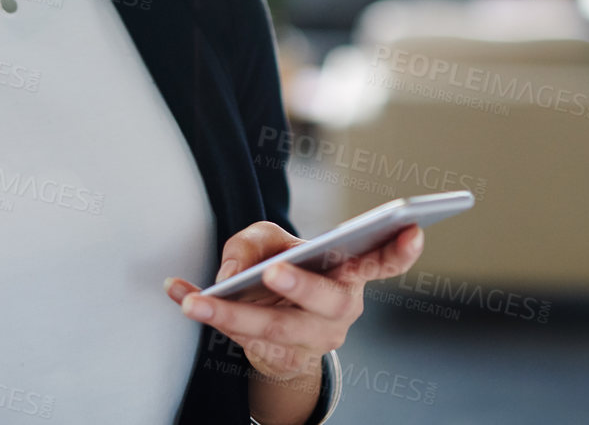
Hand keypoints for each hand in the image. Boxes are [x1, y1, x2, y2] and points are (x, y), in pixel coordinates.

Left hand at [164, 222, 423, 382]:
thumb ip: (256, 241)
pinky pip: (238, 341)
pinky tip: (176, 292)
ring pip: (274, 330)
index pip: (383, 260)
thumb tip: (235, 269)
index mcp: (349, 272)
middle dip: (299, 287)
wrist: (275, 326)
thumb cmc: (284, 269)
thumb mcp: (271, 243)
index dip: (401, 249)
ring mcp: (312, 340)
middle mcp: (340, 309)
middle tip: (273, 273)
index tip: (412, 229)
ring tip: (195, 301)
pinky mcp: (279, 359)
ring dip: (231, 316)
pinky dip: (204, 313)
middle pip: (326, 301)